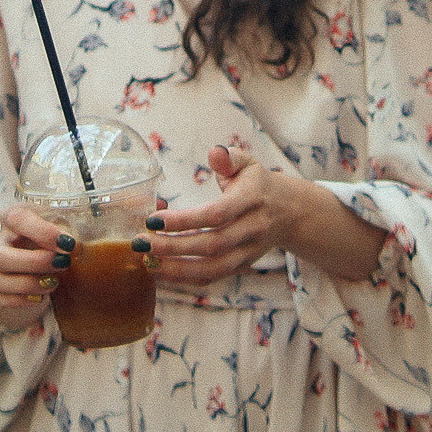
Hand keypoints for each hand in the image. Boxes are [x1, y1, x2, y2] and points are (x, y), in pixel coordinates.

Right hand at [0, 206, 91, 328]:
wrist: (39, 254)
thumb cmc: (58, 233)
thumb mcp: (70, 219)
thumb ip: (94, 213)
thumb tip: (132, 207)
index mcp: (15, 216)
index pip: (16, 218)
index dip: (42, 232)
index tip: (69, 243)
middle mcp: (1, 241)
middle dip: (33, 263)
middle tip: (63, 264)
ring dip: (27, 284)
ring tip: (55, 282)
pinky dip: (22, 300)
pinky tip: (42, 296)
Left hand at [147, 141, 384, 285]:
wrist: (291, 213)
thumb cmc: (259, 184)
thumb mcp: (248, 163)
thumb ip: (230, 157)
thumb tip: (214, 152)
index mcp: (252, 200)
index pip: (216, 214)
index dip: (185, 220)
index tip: (153, 220)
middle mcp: (252, 229)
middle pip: (212, 245)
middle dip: (173, 247)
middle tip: (141, 243)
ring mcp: (248, 252)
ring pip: (213, 269)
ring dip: (177, 269)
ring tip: (147, 262)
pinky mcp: (242, 266)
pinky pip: (213, 277)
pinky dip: (186, 279)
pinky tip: (161, 272)